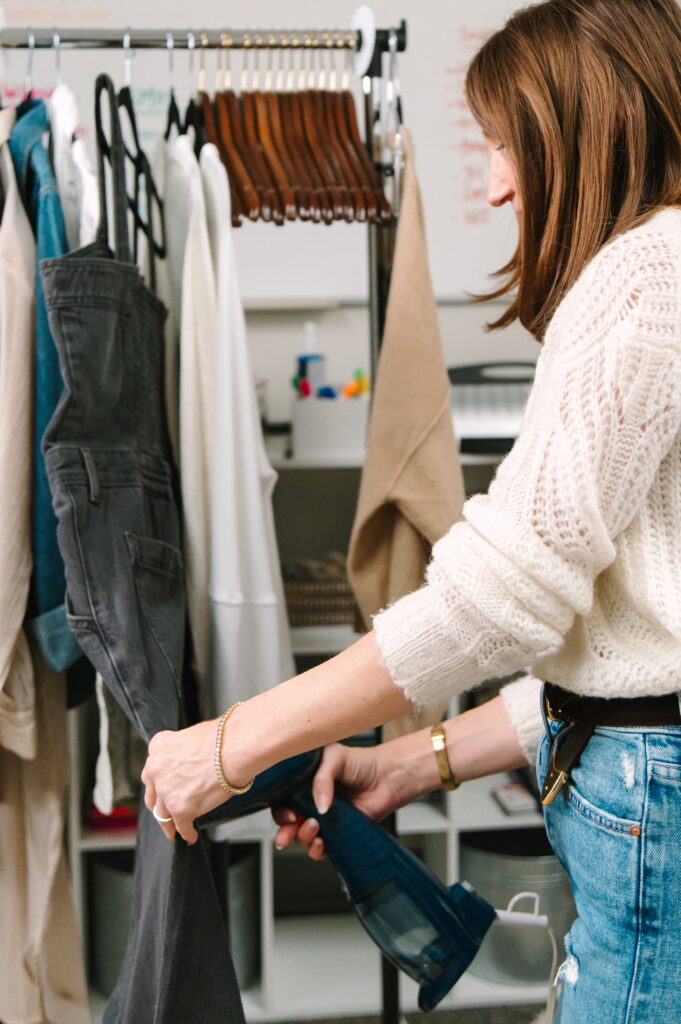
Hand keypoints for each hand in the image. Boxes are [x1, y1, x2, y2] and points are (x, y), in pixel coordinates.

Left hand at [141, 718, 247, 844]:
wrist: (233, 749)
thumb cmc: (222, 739)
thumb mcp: (191, 736)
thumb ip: (181, 753)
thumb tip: (189, 764)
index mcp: (158, 747)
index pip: (151, 772)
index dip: (158, 784)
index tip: (162, 791)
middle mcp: (156, 769)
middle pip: (153, 795)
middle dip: (160, 805)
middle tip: (166, 812)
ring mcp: (166, 791)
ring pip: (163, 815)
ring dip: (169, 824)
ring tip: (175, 830)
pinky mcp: (180, 809)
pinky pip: (181, 826)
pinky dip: (186, 833)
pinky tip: (191, 835)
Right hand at [272, 741, 424, 859]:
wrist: (388, 777)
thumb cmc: (362, 762)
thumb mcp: (335, 757)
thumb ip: (321, 778)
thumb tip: (318, 806)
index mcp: (303, 783)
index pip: (282, 800)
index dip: (280, 810)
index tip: (288, 814)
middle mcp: (310, 802)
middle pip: (287, 823)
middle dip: (285, 830)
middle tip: (291, 828)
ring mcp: (323, 819)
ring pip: (301, 837)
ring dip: (302, 837)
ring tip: (314, 827)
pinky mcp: (337, 834)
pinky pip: (321, 848)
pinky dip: (316, 850)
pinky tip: (321, 843)